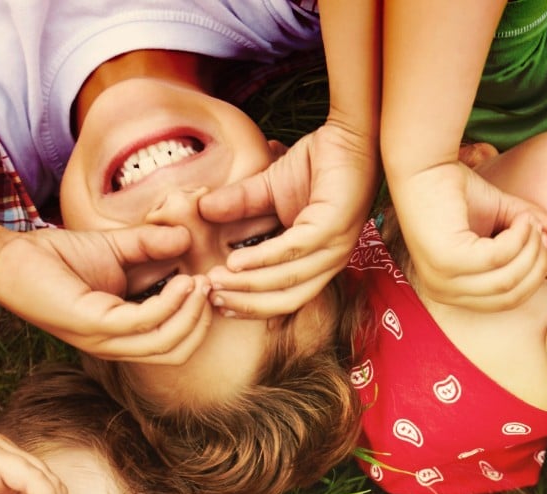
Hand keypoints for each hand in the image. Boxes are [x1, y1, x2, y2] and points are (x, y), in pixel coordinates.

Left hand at [0, 224, 213, 364]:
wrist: (10, 257)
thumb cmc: (56, 258)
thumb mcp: (116, 249)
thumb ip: (150, 246)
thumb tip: (186, 237)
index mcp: (123, 334)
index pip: (175, 344)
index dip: (200, 318)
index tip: (210, 283)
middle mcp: (115, 345)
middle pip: (177, 351)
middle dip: (201, 321)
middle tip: (210, 285)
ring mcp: (103, 339)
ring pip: (166, 343)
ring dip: (191, 314)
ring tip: (199, 282)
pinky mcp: (92, 325)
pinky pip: (144, 323)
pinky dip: (169, 304)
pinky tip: (182, 280)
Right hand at [199, 119, 377, 317]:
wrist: (345, 134)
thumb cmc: (315, 164)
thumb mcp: (268, 189)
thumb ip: (239, 204)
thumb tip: (201, 210)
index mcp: (317, 260)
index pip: (285, 297)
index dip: (250, 305)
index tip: (215, 302)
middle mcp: (330, 261)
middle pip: (287, 299)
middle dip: (246, 303)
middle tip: (211, 297)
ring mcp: (335, 246)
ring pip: (288, 279)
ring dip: (249, 284)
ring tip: (217, 280)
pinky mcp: (333, 226)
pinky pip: (293, 250)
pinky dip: (263, 258)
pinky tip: (236, 261)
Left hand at [388, 159, 546, 310]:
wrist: (425, 166)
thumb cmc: (457, 190)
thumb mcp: (503, 216)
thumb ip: (529, 231)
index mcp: (453, 291)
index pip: (506, 301)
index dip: (532, 275)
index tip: (542, 242)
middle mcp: (444, 292)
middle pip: (510, 295)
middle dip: (535, 263)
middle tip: (538, 230)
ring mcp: (442, 279)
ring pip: (506, 280)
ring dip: (528, 248)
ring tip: (527, 221)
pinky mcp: (445, 261)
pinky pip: (498, 259)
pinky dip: (516, 237)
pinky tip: (518, 217)